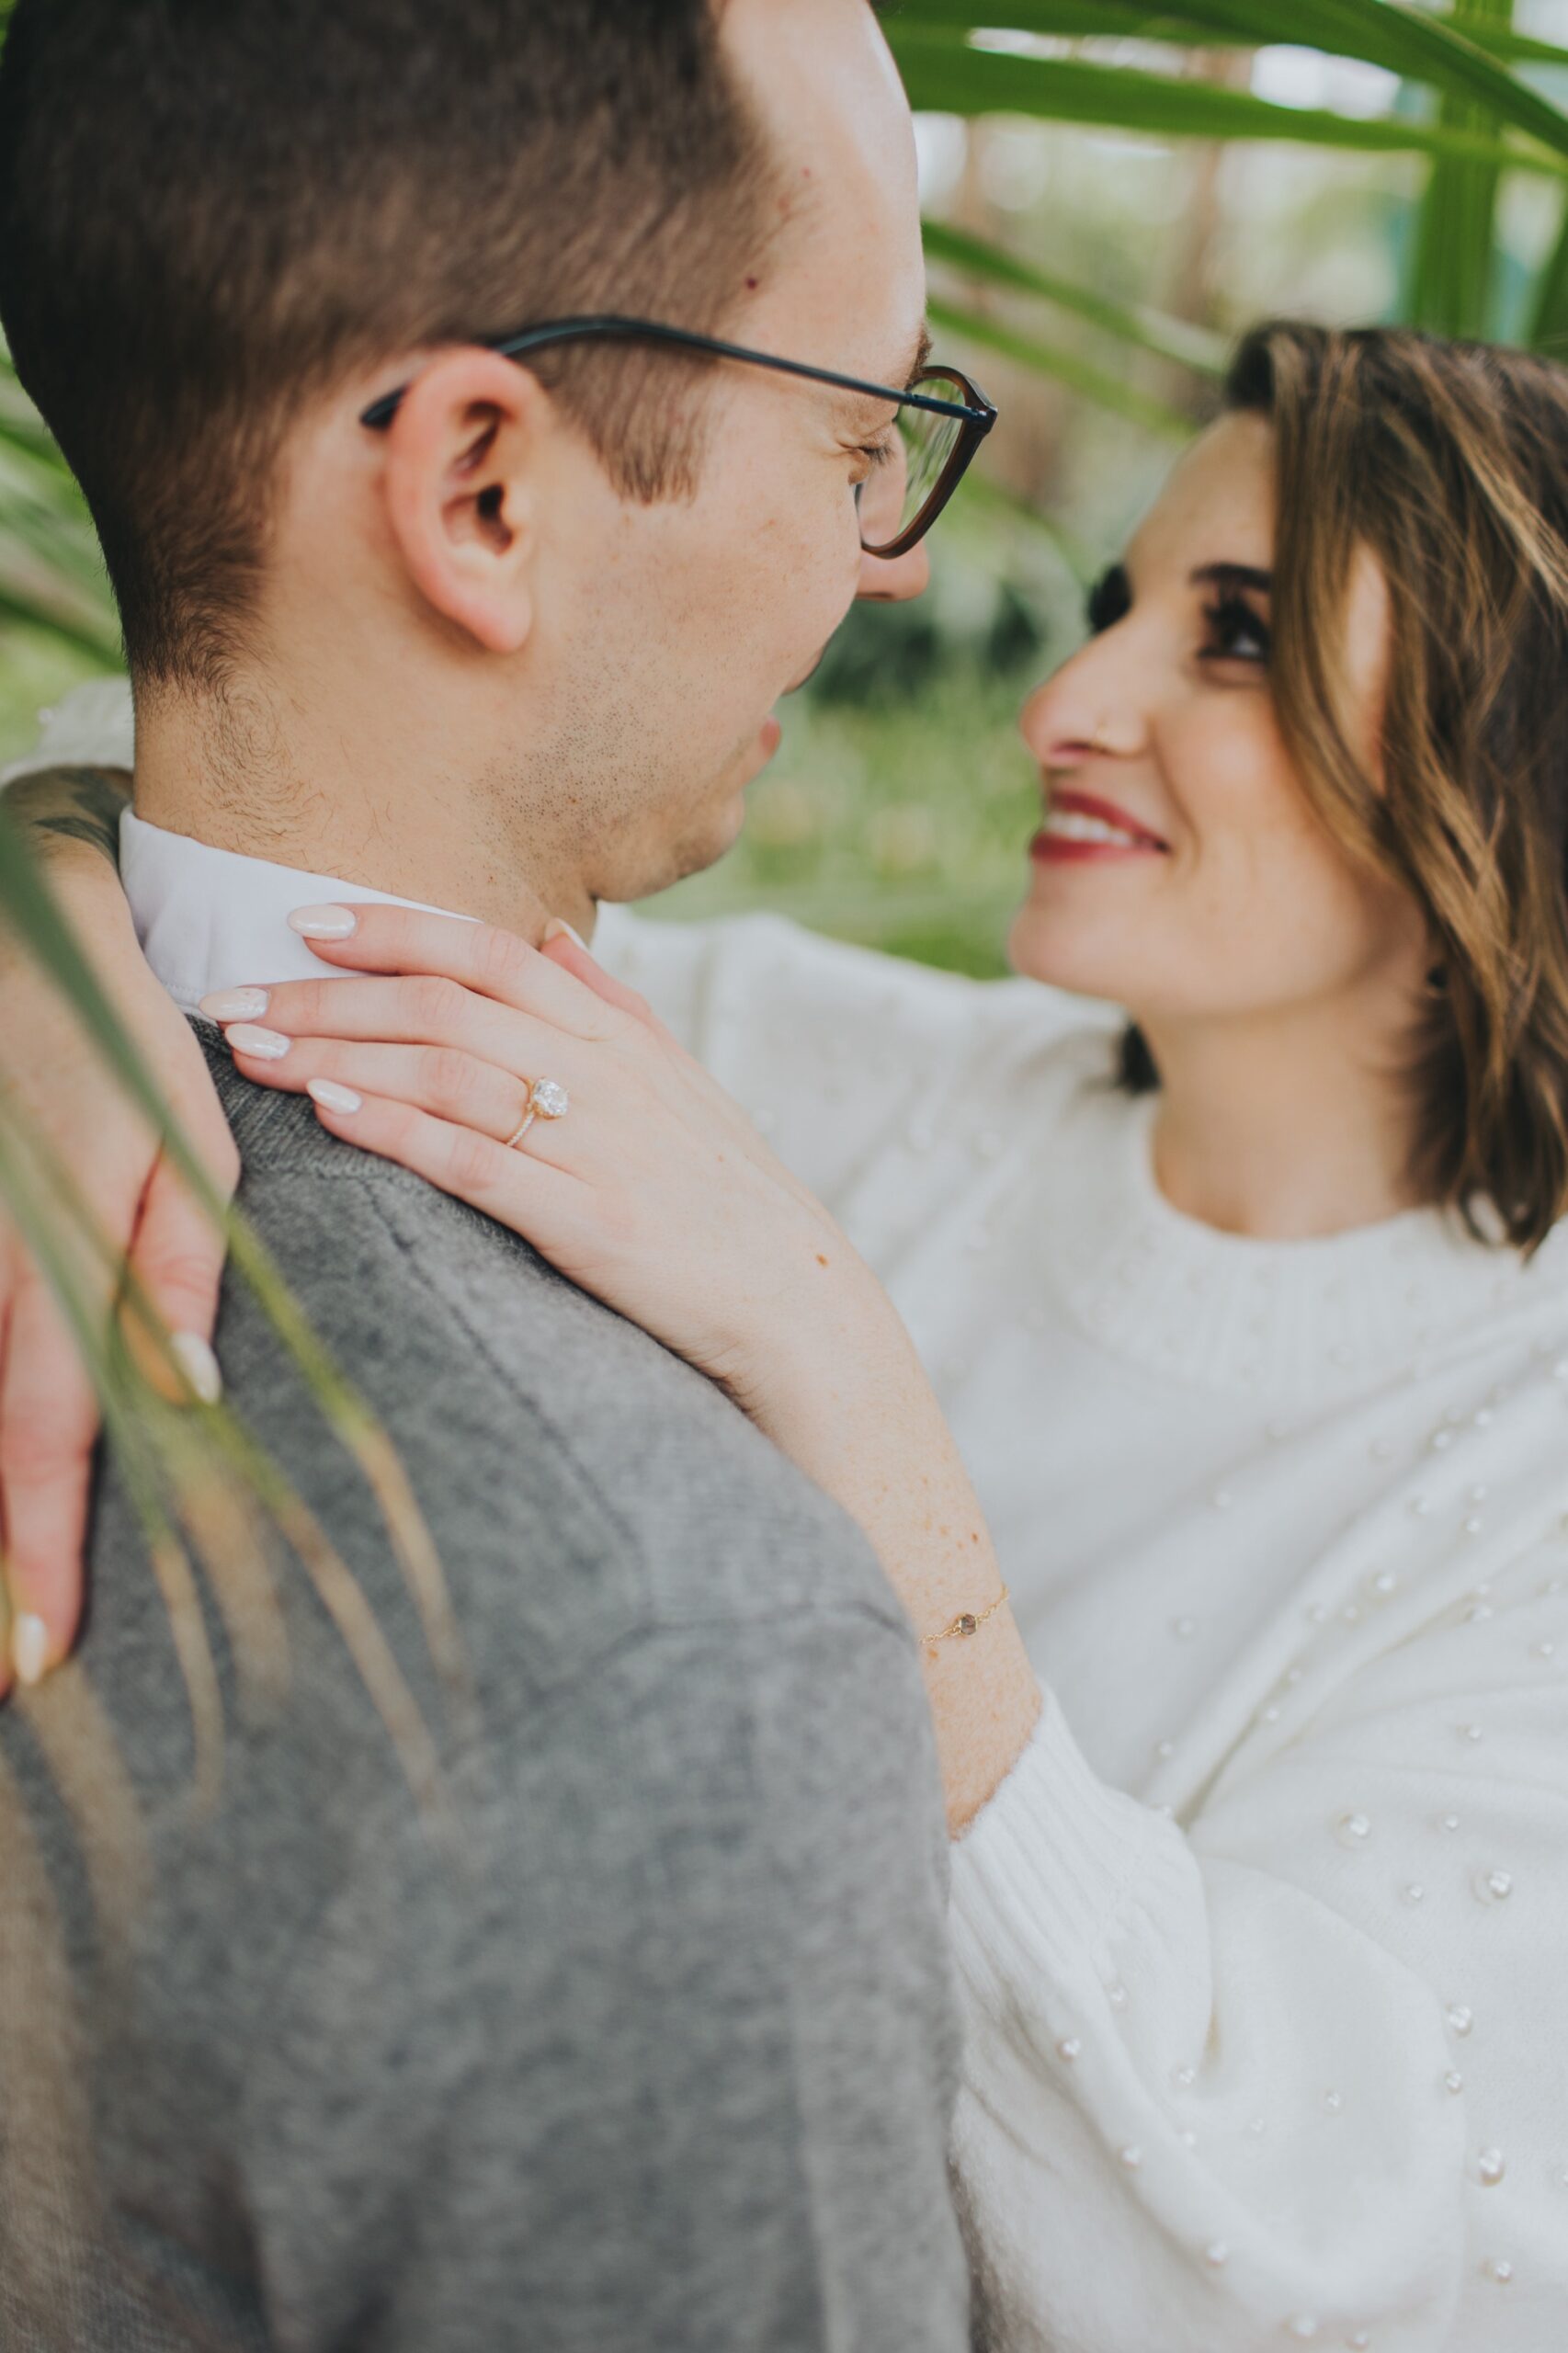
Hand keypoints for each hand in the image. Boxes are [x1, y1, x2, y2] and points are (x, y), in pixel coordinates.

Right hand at [0, 823, 238, 1690]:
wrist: (23, 954)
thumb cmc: (124, 1055)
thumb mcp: (182, 1150)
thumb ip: (177, 1271)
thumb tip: (184, 1391)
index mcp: (52, 1266)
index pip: (45, 1439)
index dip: (39, 1552)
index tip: (41, 1656)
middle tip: (8, 1683)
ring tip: (0, 1628)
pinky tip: (1, 1508)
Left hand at [212, 903, 872, 1417]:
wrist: (800, 1306)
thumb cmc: (728, 1199)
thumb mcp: (683, 1085)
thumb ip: (613, 1007)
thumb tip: (551, 935)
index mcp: (619, 1037)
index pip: (491, 953)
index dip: (394, 929)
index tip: (304, 923)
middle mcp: (606, 1075)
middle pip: (445, 1006)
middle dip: (326, 996)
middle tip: (230, 997)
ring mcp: (599, 1146)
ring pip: (446, 1072)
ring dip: (338, 1052)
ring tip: (252, 1051)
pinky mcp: (591, 1223)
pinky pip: (477, 1163)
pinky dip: (399, 1130)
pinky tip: (332, 1112)